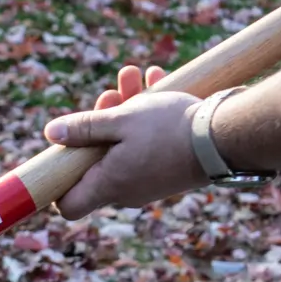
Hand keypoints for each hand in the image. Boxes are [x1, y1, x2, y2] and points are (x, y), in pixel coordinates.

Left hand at [43, 64, 206, 219]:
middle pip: (96, 162)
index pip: (68, 206)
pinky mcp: (167, 170)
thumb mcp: (122, 120)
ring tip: (134, 76)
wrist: (229, 136)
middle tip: (111, 95)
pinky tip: (157, 81)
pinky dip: (147, 119)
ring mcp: (147, 183)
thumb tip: (52, 133)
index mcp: (107, 185)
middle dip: (99, 125)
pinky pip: (147, 146)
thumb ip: (85, 127)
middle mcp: (125, 191)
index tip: (62, 154)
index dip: (58, 184)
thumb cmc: (171, 129)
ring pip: (124, 147)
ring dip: (126, 112)